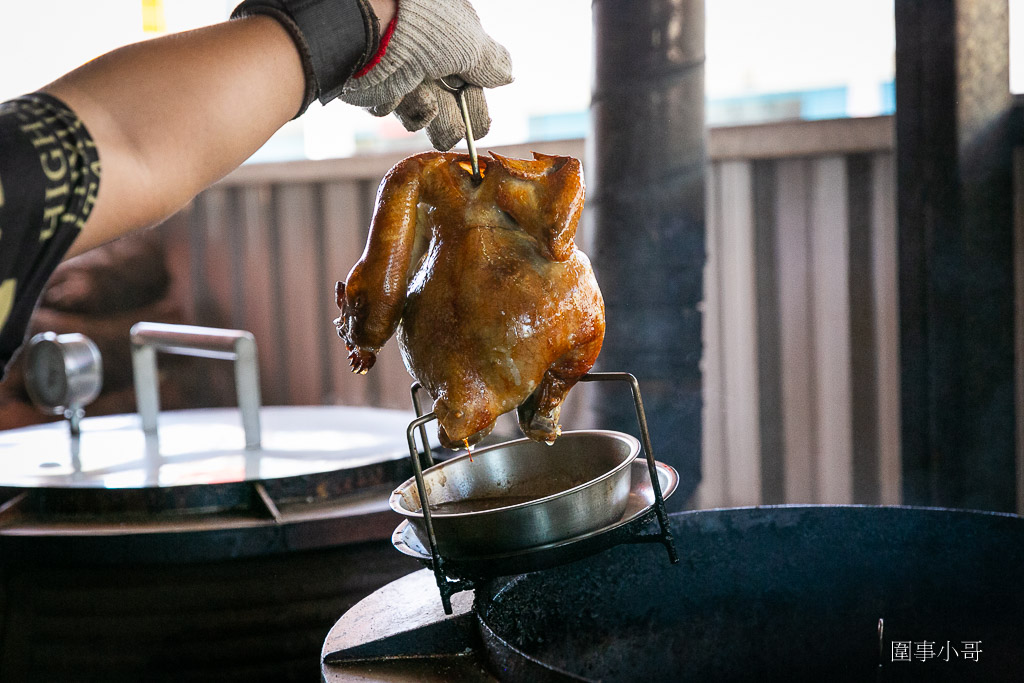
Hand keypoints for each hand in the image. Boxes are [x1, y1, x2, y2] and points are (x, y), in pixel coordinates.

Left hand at [340, 0, 512, 149]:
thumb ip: (492, 64)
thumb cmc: (426, 32)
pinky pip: (390, 109)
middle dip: (454, 122)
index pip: (473, 84)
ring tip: (424, 100)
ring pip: (420, 115)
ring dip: (426, 114)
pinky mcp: (376, 87)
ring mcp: (402, 73)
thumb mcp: (472, 45)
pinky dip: (394, 103)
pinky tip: (394, 89)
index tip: (481, 129)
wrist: (370, 32)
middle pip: (449, 106)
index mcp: (454, 42)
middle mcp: (429, 58)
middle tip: (455, 132)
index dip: (477, 108)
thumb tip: (509, 76)